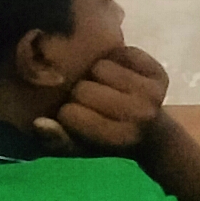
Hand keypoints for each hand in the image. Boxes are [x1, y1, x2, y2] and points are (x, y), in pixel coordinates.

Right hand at [38, 47, 174, 158]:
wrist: (151, 132)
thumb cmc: (105, 139)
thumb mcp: (78, 148)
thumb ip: (57, 139)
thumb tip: (39, 123)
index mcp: (118, 137)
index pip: (70, 114)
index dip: (66, 113)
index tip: (73, 116)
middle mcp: (140, 115)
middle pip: (84, 89)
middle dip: (79, 93)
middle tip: (88, 100)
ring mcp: (153, 93)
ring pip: (101, 67)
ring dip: (95, 74)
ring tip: (102, 86)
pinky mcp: (160, 73)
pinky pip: (123, 52)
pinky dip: (115, 58)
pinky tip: (118, 74)